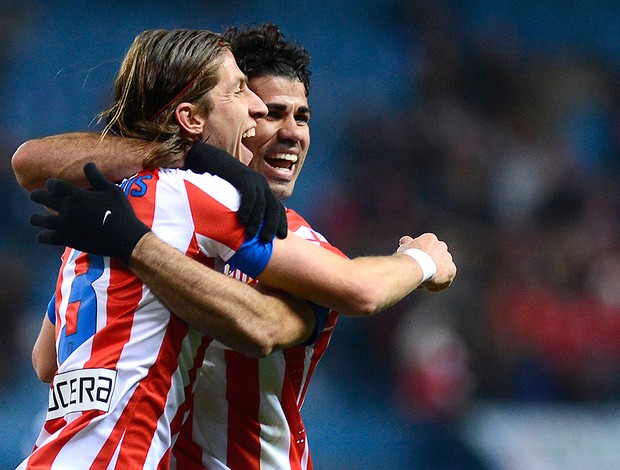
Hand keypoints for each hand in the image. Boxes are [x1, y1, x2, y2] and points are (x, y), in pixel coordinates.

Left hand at [30, 163, 149, 263]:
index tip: (51, 185)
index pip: (55, 185)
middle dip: (37, 195)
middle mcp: (68, 208)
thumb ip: (97, 177)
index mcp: (77, 195)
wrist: (124, 237)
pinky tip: (42, 235)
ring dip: (36, 218)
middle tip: (35, 195)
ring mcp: (66, 225)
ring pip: (41, 220)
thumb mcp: (112, 190)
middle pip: (43, 198)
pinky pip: (47, 238)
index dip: (51, 184)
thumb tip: (88, 164)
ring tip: (35, 218)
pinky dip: (42, 236)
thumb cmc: (121, 212)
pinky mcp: (67, 239)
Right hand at [184, 142, 286, 242]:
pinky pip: (249, 195)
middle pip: (273, 207)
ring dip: (257, 220)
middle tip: (267, 241)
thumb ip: (244, 209)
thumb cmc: (221, 182)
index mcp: (263, 190)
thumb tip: (243, 231)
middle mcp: (262, 185)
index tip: (282, 237)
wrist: (209, 158)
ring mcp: (254, 179)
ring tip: (251, 234)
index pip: (277, 208)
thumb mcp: (236, 196)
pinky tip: (242, 220)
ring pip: (261, 203)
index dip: (281, 222)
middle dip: (272, 225)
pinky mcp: (243, 176)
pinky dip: (247, 208)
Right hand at [397, 234, 456, 290]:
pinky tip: (427, 287)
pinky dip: (437, 285)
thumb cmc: (408, 257)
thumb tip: (405, 240)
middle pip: (437, 257)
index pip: (428, 247)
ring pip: (442, 268)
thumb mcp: (405, 247)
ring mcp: (448, 258)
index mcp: (430, 238)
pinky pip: (445, 280)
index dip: (422, 256)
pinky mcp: (451, 271)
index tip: (416, 263)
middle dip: (431, 264)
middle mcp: (441, 246)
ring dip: (435, 275)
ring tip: (423, 281)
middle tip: (421, 272)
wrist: (416, 265)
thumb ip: (407, 243)